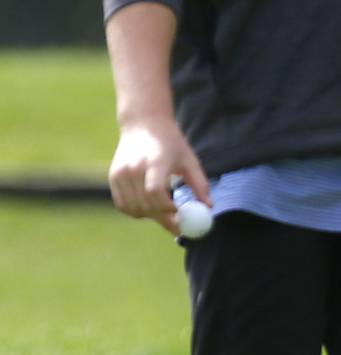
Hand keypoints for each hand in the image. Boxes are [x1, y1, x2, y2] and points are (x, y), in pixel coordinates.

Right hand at [107, 118, 210, 236]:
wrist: (142, 123)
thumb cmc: (171, 143)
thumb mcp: (189, 160)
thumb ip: (200, 184)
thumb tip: (209, 207)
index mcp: (154, 161)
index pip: (155, 191)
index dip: (167, 208)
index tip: (182, 217)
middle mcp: (133, 167)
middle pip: (145, 203)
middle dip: (164, 219)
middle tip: (179, 226)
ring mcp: (120, 172)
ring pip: (134, 208)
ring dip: (150, 216)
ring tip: (165, 212)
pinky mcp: (113, 177)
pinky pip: (123, 205)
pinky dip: (136, 211)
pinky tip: (149, 207)